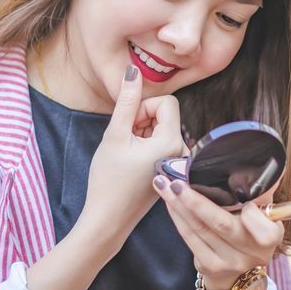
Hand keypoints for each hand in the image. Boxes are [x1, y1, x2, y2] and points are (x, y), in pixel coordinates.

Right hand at [80, 66, 184, 246]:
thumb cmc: (109, 179)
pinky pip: (161, 143)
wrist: (108, 219)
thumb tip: (133, 70)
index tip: (128, 125)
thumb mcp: (114, 134)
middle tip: (124, 139)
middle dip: (142, 119)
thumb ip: (126, 100)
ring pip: (161, 128)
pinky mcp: (171, 169)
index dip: (143, 107)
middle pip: (165, 114)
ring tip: (126, 152)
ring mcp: (178, 162)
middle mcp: (181, 152)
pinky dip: (145, 145)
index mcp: (172, 142)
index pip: (166, 102)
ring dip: (142, 132)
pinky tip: (131, 161)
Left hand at [152, 176, 284, 289]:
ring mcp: (231, 262)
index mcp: (272, 237)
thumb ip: (262, 192)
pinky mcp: (210, 266)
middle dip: (196, 201)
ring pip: (200, 230)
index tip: (236, 189)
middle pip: (222, 225)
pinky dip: (177, 217)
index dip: (251, 213)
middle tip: (177, 182)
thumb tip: (265, 163)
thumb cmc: (251, 227)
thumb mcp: (263, 212)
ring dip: (178, 205)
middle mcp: (254, 253)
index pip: (264, 228)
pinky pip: (190, 238)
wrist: (238, 265)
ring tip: (164, 185)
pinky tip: (169, 202)